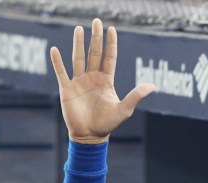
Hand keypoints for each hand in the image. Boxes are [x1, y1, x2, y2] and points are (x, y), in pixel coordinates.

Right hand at [50, 19, 154, 143]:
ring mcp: (79, 82)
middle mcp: (93, 78)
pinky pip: (61, 72)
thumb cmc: (107, 124)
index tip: (111, 29)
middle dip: (95, 38)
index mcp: (106, 81)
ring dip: (78, 44)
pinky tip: (54, 50)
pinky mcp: (67, 89)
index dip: (111, 44)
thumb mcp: (124, 110)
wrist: (89, 136)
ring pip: (78, 58)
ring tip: (78, 28)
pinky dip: (57, 62)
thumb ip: (136, 96)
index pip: (109, 58)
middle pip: (94, 53)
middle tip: (96, 21)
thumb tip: (152, 86)